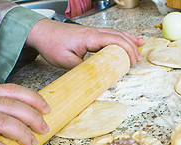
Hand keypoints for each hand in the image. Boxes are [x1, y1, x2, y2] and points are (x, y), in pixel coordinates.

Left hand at [25, 19, 144, 68]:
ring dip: (128, 39)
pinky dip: (119, 37)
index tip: (132, 61)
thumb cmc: (51, 44)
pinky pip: (108, 34)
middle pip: (118, 36)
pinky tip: (123, 40)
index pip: (114, 40)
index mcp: (89, 37)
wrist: (40, 32)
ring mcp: (91, 31)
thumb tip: (95, 76)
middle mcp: (93, 32)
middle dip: (131, 46)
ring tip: (140, 45)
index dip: (126, 50)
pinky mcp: (88, 33)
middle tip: (138, 59)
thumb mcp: (66, 61)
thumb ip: (82, 68)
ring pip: (115, 32)